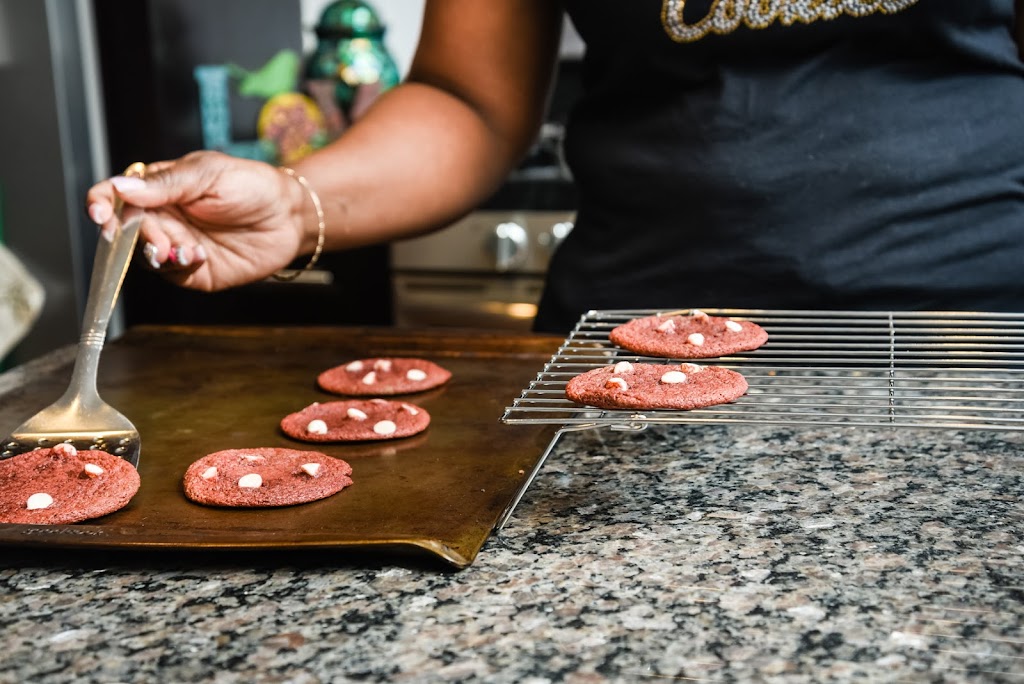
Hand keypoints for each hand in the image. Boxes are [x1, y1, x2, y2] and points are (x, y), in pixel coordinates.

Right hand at [86, 151, 307, 290]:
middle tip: (162, 237)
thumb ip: (165, 184)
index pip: (115, 196)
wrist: (289, 215)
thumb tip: (121, 188)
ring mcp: (176, 245)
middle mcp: (162, 218)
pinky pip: (172, 275)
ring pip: (144, 256)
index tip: (100, 214)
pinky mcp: (194, 271)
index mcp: (158, 189)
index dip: (100, 203)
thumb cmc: (252, 185)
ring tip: (187, 248)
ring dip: (158, 253)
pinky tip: (199, 256)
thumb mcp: (208, 173)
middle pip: (125, 231)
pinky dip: (180, 267)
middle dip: (137, 235)